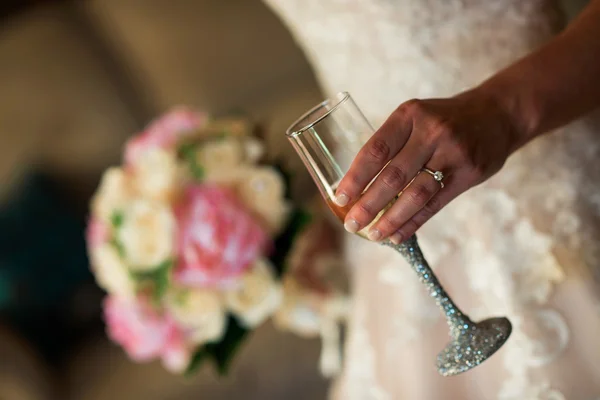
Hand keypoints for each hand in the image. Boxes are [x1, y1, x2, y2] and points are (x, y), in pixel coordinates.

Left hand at [334, 88, 525, 243]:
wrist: (498, 114)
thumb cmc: (444, 119)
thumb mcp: (416, 117)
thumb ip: (392, 143)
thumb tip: (356, 184)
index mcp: (410, 115)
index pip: (375, 150)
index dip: (355, 176)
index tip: (340, 197)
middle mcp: (431, 132)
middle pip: (393, 176)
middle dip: (368, 204)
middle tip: (351, 224)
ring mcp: (453, 153)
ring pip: (415, 194)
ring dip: (390, 219)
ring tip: (373, 234)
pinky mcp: (469, 174)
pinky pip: (435, 205)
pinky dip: (413, 223)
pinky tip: (396, 235)